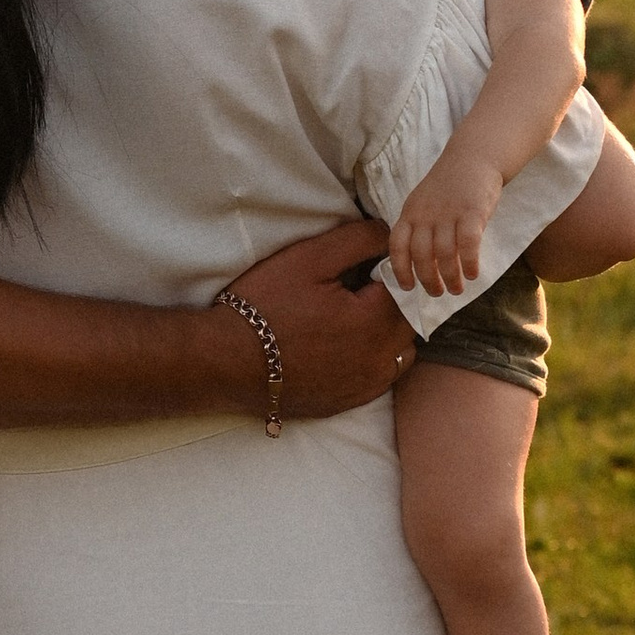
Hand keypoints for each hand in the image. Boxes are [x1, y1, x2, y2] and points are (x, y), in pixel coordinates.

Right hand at [215, 220, 415, 421]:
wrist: (226, 361)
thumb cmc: (265, 305)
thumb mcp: (309, 259)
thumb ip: (358, 240)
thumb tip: (389, 232)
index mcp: (374, 320)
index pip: (406, 286)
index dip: (385, 273)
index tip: (359, 271)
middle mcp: (378, 358)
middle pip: (407, 321)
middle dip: (390, 302)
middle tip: (353, 292)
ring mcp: (365, 385)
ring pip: (400, 352)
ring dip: (388, 333)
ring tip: (351, 320)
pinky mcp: (348, 402)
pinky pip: (380, 378)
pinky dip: (372, 359)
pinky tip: (342, 347)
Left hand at [387, 145, 502, 301]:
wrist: (474, 156)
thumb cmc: (449, 185)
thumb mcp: (423, 203)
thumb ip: (419, 228)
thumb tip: (420, 263)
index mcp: (410, 213)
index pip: (397, 245)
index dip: (400, 269)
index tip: (407, 287)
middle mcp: (425, 215)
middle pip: (420, 255)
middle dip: (428, 280)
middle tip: (437, 293)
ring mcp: (448, 213)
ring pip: (444, 254)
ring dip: (450, 277)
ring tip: (457, 289)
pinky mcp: (471, 212)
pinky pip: (468, 245)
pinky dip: (469, 263)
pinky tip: (472, 274)